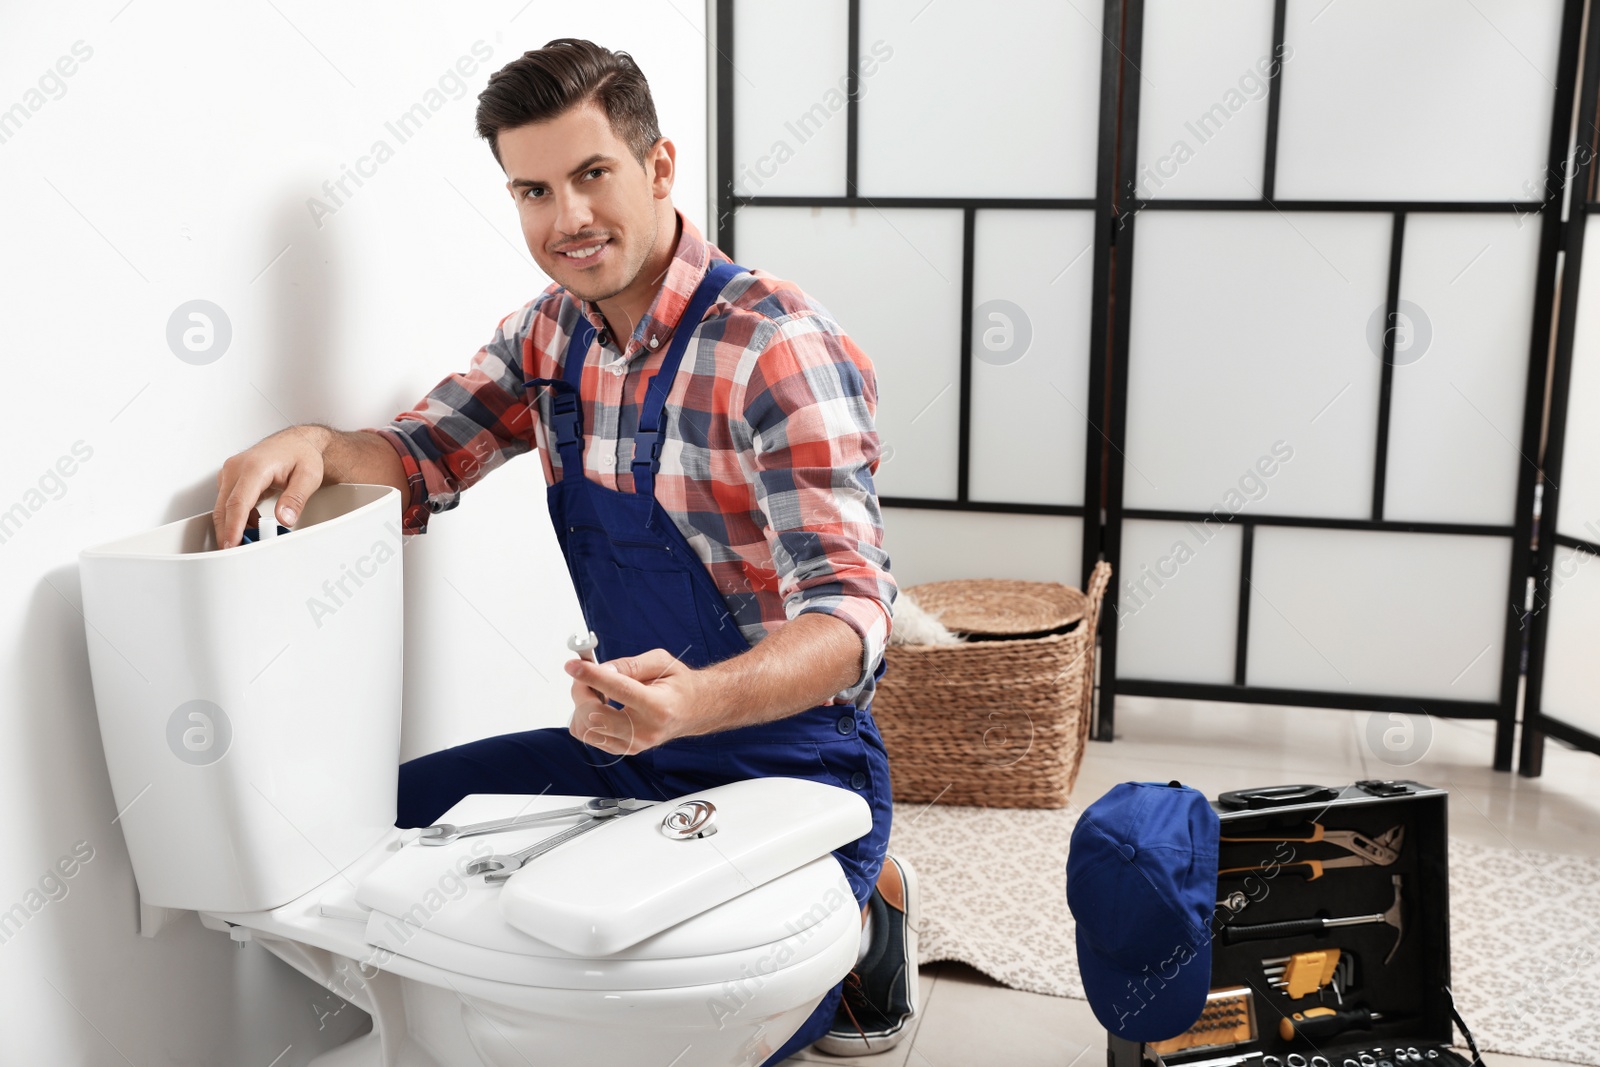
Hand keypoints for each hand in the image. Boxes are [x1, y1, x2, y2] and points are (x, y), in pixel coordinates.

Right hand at [213, 426, 329, 548]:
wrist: (299, 441)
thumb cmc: (302, 453)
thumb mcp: (308, 477)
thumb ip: (296, 499)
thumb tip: (284, 518)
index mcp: (254, 467)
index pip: (238, 502)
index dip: (233, 527)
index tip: (232, 544)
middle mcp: (237, 468)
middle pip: (224, 508)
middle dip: (228, 533)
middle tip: (238, 554)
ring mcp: (231, 473)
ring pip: (223, 507)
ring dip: (234, 527)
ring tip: (252, 541)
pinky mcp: (232, 479)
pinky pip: (229, 503)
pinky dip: (238, 518)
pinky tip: (252, 526)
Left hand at [564, 649, 724, 755]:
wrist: (692, 710)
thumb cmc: (677, 685)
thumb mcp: (661, 662)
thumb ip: (630, 665)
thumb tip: (602, 669)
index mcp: (658, 706)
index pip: (619, 691)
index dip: (592, 676)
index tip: (573, 665)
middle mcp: (645, 730)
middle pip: (595, 716)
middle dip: (581, 690)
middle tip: (583, 673)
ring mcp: (633, 744)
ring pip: (586, 729)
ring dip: (581, 705)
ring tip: (595, 690)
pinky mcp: (623, 749)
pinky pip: (589, 736)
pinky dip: (585, 717)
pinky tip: (600, 703)